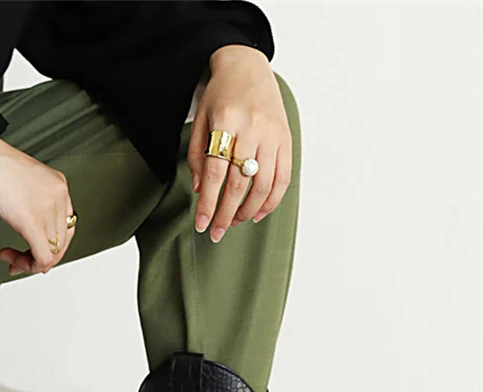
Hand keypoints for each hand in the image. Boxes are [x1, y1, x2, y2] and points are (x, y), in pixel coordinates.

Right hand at [0, 127, 74, 275]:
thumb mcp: (20, 183)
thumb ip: (31, 204)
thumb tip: (28, 228)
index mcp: (58, 185)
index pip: (66, 227)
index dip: (49, 246)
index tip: (31, 251)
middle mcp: (59, 196)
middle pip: (61, 243)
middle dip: (39, 258)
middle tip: (19, 262)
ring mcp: (49, 208)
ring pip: (52, 253)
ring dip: (29, 262)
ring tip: (10, 258)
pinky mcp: (33, 221)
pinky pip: (42, 257)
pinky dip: (27, 265)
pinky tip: (8, 256)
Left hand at [187, 45, 291, 242]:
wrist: (247, 66)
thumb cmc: (219, 96)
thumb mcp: (200, 121)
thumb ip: (197, 156)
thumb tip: (201, 191)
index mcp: (226, 122)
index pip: (216, 174)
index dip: (208, 204)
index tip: (201, 225)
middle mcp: (252, 129)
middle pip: (239, 184)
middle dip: (226, 215)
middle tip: (216, 233)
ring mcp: (273, 134)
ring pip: (263, 185)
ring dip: (247, 211)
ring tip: (233, 223)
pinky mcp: (286, 139)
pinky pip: (283, 178)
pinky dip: (271, 200)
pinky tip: (258, 213)